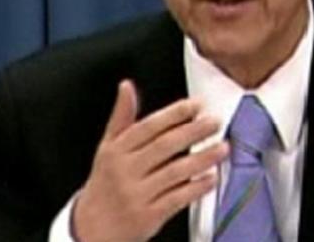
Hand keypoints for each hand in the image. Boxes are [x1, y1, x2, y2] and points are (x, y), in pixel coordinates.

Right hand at [73, 80, 227, 241]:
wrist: (90, 228)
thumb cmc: (104, 184)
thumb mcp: (106, 148)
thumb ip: (121, 118)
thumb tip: (126, 86)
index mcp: (116, 151)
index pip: (148, 127)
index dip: (174, 114)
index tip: (196, 105)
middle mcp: (126, 171)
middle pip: (165, 146)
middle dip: (193, 132)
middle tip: (214, 122)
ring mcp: (137, 194)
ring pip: (175, 172)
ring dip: (202, 158)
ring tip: (222, 148)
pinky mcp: (148, 216)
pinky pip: (177, 198)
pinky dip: (196, 188)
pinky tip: (211, 178)